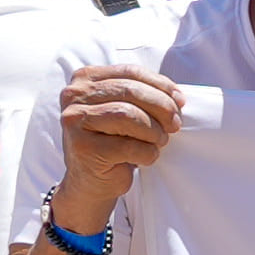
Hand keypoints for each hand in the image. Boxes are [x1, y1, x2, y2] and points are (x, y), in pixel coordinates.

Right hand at [51, 58, 187, 239]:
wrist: (91, 183)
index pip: (129, 72)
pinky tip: (147, 157)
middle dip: (161, 107)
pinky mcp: (83, 148)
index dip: (160, 85)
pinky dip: (147, 152)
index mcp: (84, 79)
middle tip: (175, 124)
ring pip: (128, 115)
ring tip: (160, 141)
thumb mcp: (124, 110)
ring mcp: (75, 121)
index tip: (180, 101)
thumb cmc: (113, 142)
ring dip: (154, 130)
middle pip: (130, 91)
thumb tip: (177, 97)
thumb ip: (142, 96)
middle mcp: (74, 97)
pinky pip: (128, 146)